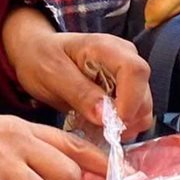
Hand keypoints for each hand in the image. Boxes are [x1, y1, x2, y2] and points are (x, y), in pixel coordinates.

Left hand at [1, 6, 153, 138]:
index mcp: (106, 47)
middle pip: (144, 93)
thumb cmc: (41, 58)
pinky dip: (121, 126)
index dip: (131, 101)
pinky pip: (134, 113)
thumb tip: (106, 117)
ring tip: (95, 129)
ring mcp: (127, 74)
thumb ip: (79, 92)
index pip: (135, 71)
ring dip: (124, 125)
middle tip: (100, 132)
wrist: (35, 52)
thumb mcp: (52, 74)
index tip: (113, 124)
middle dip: (127, 119)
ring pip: (143, 107)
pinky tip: (98, 125)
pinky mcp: (125, 89)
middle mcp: (125, 57)